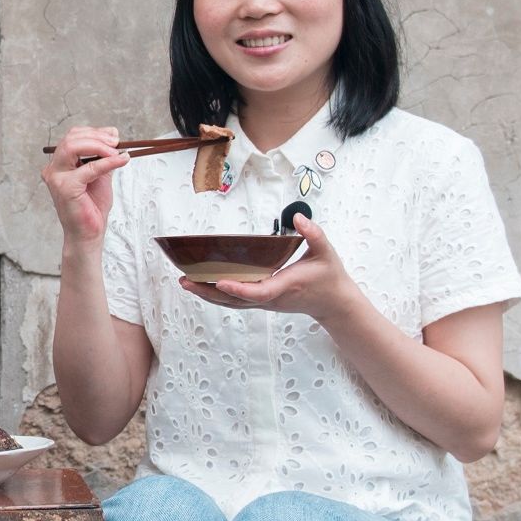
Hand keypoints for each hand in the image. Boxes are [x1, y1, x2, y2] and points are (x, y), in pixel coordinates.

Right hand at [42, 124, 128, 245]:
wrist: (89, 233)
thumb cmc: (92, 207)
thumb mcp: (100, 175)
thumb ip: (103, 157)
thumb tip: (113, 138)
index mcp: (60, 164)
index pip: (73, 137)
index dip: (94, 132)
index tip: (114, 136)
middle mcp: (54, 169)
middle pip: (72, 138)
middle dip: (97, 136)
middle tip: (116, 142)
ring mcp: (56, 177)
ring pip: (73, 146)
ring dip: (99, 145)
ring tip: (117, 151)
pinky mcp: (65, 187)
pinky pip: (89, 168)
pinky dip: (107, 162)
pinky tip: (120, 161)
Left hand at [182, 216, 357, 323]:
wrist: (334, 303)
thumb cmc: (329, 277)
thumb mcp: (326, 252)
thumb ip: (314, 234)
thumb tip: (298, 218)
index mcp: (286, 285)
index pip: (259, 291)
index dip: (239, 289)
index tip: (220, 282)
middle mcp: (272, 297)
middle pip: (236, 300)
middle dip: (210, 291)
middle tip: (186, 281)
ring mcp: (266, 302)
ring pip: (232, 303)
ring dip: (208, 294)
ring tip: (186, 283)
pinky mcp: (263, 302)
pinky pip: (236, 301)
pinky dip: (218, 295)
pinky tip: (203, 286)